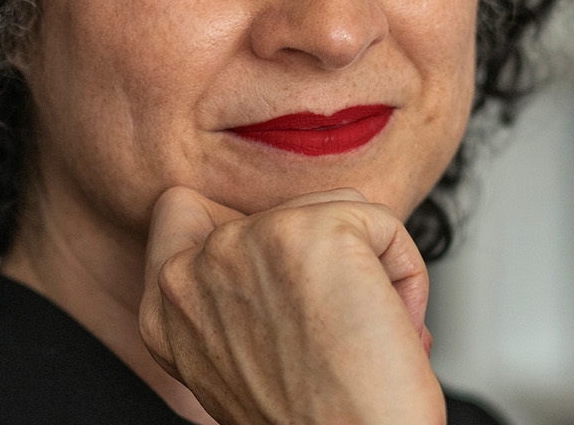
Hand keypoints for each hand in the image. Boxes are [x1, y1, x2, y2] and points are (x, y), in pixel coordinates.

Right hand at [139, 186, 444, 424]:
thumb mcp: (237, 364)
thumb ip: (233, 299)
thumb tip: (281, 254)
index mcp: (167, 307)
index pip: (180, 210)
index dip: (246, 238)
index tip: (281, 288)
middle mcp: (195, 269)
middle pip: (282, 214)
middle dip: (323, 265)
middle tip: (331, 334)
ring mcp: (251, 241)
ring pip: (336, 212)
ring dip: (368, 271)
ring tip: (360, 336)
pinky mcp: (316, 231)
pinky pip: (384, 226)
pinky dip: (406, 276)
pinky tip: (390, 328)